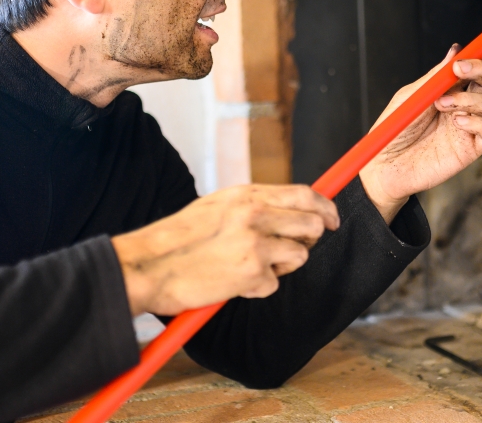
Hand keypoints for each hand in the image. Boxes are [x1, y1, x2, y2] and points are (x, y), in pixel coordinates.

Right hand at [110, 184, 339, 315]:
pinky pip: (275, 283)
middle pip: (313, 224)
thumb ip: (253, 205)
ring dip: (282, 266)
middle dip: (309, 239)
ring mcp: (256, 244)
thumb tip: (290, 208)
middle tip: (290, 249)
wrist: (150, 265)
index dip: (325, 207)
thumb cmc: (180, 238)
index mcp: (246, 195)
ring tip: (250, 266)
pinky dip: (258, 288)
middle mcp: (255, 215)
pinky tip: (233, 282)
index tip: (332, 219)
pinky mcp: (252, 273)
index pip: (304, 193)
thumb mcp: (217, 206)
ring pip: (300, 256)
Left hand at [358, 32, 481, 220]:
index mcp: (451, 86)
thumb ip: (436, 75)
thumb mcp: (411, 95)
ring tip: (442, 106)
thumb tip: (457, 50)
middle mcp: (465, 103)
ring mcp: (470, 125)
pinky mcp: (473, 147)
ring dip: (469, 99)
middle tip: (460, 70)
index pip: (481, 63)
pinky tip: (458, 122)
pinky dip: (479, 122)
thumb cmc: (395, 128)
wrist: (386, 164)